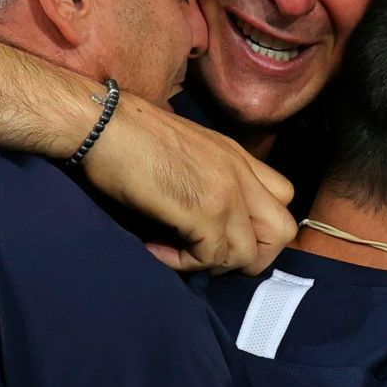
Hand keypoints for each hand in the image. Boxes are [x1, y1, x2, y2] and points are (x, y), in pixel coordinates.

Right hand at [84, 96, 297, 273]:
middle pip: (282, 231)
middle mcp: (241, 172)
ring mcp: (226, 191)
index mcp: (238, 156)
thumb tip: (204, 222)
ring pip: (248, 254)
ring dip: (211, 263)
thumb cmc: (129, 136)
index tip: (224, 235)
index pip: (284, 197)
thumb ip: (209, 179)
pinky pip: (211, 257)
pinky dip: (182, 263)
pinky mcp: (204, 210)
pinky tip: (155, 247)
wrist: (102, 123)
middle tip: (208, 256)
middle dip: (250, 256)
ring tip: (174, 251)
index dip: (260, 226)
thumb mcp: (186, 152)